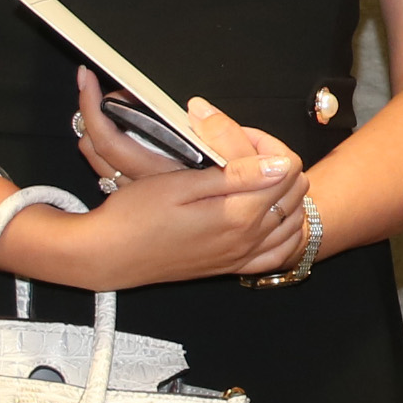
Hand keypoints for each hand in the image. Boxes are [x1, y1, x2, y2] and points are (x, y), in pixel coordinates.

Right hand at [48, 67, 308, 286]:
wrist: (107, 256)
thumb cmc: (135, 215)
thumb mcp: (182, 184)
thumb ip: (236, 176)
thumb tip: (280, 165)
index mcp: (238, 215)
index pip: (285, 169)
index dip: (266, 142)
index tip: (237, 134)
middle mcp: (247, 239)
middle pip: (295, 192)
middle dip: (278, 163)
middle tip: (242, 150)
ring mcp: (241, 257)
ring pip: (293, 220)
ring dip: (284, 193)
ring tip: (252, 175)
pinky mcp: (230, 268)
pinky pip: (277, 252)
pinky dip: (282, 230)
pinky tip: (266, 214)